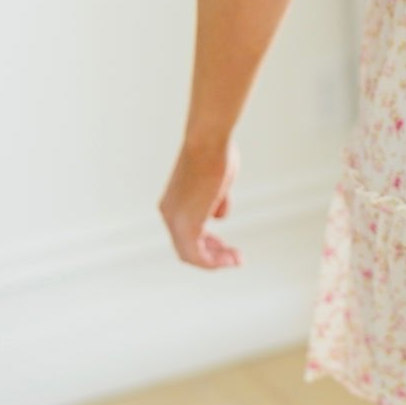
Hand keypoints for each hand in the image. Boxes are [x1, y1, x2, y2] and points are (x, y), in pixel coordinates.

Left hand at [158, 135, 242, 268]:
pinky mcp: (186, 226)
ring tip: (236, 260)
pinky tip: (231, 260)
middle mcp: (169, 214)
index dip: (207, 242)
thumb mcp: (217, 182)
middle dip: (213, 254)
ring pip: (192, 256)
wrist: (208, 142)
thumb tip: (219, 215)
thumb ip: (216, 200)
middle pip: (187, 247)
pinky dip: (214, 262)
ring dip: (216, 261)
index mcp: (172, 203)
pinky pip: (198, 256)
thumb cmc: (215, 153)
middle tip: (233, 256)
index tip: (225, 246)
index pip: (186, 234)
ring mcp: (175, 222)